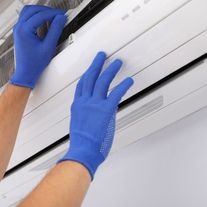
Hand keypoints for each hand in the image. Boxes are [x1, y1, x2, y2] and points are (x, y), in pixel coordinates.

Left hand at [9, 5, 66, 88]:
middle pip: (33, 9)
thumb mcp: (48, 47)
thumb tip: (60, 18)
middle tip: (59, 15)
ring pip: (28, 10)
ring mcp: (18, 28)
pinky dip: (35, 14)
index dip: (54, 13)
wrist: (25, 72)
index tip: (63, 14)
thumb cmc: (34, 63)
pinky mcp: (19, 30)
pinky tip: (43, 18)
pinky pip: (26, 16)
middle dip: (47, 10)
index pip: (41, 15)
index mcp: (24, 30)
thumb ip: (55, 30)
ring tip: (52, 15)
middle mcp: (19, 27)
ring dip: (40, 10)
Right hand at [58, 52, 133, 179]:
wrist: (83, 150)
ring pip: (102, 80)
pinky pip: (116, 92)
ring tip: (117, 63)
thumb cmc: (82, 143)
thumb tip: (92, 118)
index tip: (90, 68)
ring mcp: (95, 104)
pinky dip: (123, 85)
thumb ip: (86, 118)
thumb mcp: (80, 126)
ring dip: (110, 69)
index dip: (86, 74)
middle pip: (90, 77)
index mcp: (77, 106)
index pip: (81, 85)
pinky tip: (129, 80)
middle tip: (101, 56)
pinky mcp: (106, 109)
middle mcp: (85, 102)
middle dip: (96, 64)